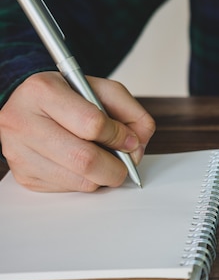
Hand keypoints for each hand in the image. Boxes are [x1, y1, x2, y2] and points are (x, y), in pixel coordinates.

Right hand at [0, 72, 155, 191]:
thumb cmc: (68, 97)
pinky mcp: (24, 176)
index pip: (92, 124)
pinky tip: (81, 163)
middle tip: (125, 162)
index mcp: (44, 92)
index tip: (129, 139)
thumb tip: (138, 143)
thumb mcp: (101, 90)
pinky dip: (86, 181)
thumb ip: (130, 112)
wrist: (27, 105)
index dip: (119, 136)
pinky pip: (69, 189)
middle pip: (85, 160)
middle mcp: (23, 122)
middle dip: (117, 166)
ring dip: (103, 176)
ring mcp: (20, 152)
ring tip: (104, 159)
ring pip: (81, 181)